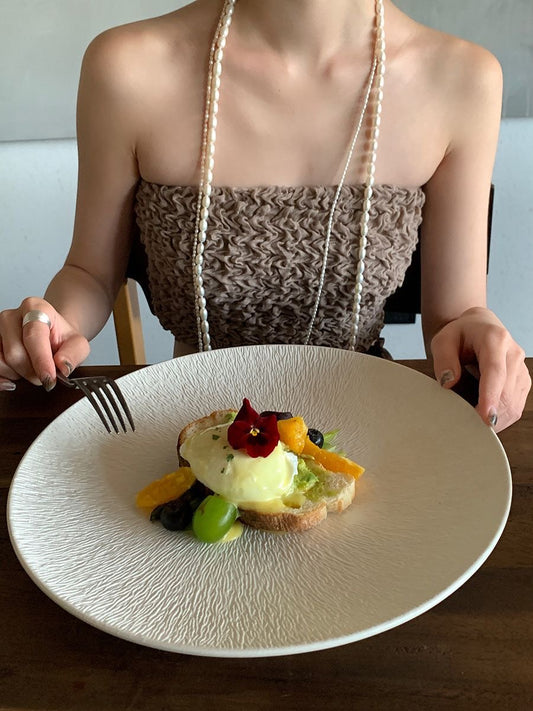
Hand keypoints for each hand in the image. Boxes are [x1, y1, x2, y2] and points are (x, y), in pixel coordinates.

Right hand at [0, 297, 89, 390]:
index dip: (41, 361)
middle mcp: (11, 316)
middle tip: (46, 374)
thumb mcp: (77, 344)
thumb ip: (73, 354)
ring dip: (19, 375)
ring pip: (1, 362)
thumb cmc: (61, 339)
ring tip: (32, 369)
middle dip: (32, 372)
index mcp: (35, 308)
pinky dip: (4, 378)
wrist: (51, 336)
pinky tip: (15, 378)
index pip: (34, 336)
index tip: (49, 379)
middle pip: (15, 353)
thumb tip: (62, 366)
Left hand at [430, 307, 530, 431]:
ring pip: (514, 403)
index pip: (495, 372)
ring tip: (473, 424)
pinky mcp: (522, 381)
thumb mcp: (443, 340)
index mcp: (495, 339)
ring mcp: (521, 368)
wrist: (479, 327)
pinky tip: (484, 418)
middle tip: (467, 428)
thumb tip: (448, 382)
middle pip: (507, 392)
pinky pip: (515, 406)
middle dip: (490, 414)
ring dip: (495, 418)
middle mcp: (514, 353)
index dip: (491, 396)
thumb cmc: (461, 334)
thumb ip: (444, 359)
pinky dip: (501, 417)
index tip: (485, 417)